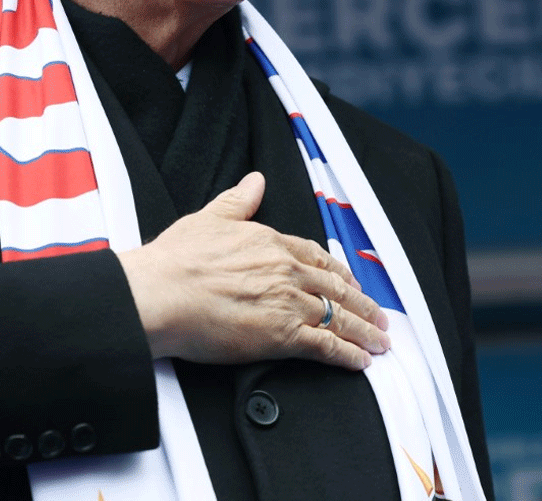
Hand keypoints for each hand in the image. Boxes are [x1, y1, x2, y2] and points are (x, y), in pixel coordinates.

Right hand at [117, 172, 389, 370]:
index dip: (338, 271)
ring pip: (338, 316)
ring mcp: (287, 303)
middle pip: (336, 287)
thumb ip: (238, 201)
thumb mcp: (210, 217)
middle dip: (362, 303)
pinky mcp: (282, 336)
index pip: (316, 256)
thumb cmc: (177, 260)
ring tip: (380, 341)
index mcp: (271, 242)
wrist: (161, 293)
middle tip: (379, 316)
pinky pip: (326, 346)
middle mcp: (286, 270)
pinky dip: (347, 355)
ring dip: (364, 330)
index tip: (351, 281)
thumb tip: (255, 180)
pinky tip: (360, 361)